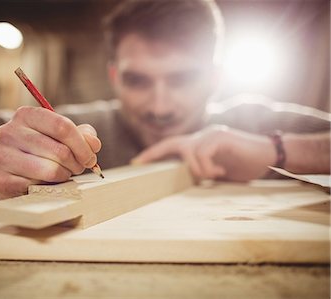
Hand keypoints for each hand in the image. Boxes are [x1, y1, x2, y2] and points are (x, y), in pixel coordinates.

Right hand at [0, 106, 101, 198]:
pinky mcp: (2, 180)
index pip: (62, 126)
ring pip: (51, 170)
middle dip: (76, 163)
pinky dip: (49, 187)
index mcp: (25, 115)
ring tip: (63, 173)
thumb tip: (93, 144)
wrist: (6, 169)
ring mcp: (2, 157)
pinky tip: (46, 183)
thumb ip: (80, 135)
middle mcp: (9, 132)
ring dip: (65, 175)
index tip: (90, 156)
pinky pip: (38, 186)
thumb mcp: (57, 135)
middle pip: (60, 150)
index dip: (82, 144)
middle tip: (78, 167)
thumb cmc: (37, 150)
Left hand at [132, 125, 275, 181]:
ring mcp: (211, 134)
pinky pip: (202, 152)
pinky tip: (220, 170)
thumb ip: (201, 172)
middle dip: (153, 153)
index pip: (172, 146)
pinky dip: (207, 166)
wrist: (269, 155)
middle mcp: (202, 136)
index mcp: (199, 144)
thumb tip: (185, 181)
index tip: (136, 163)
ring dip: (198, 170)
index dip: (154, 154)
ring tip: (214, 175)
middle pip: (172, 142)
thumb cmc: (244, 165)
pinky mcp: (221, 136)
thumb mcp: (218, 171)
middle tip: (137, 163)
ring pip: (190, 152)